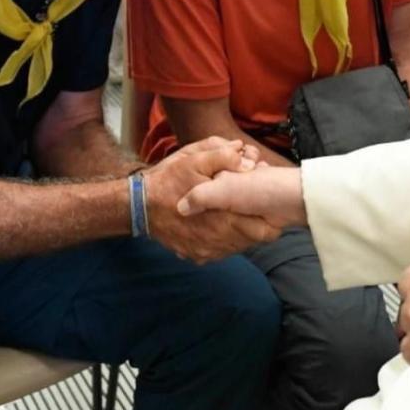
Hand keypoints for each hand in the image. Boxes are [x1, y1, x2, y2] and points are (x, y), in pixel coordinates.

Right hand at [144, 137, 279, 262]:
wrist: (138, 205)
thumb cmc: (169, 179)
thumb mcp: (193, 158)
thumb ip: (222, 155)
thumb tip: (245, 154)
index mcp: (221, 217)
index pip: (264, 229)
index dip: (270, 215)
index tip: (267, 200)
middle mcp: (216, 240)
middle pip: (255, 239)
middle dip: (259, 220)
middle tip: (253, 203)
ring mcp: (207, 251)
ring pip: (240, 246)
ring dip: (244, 230)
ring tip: (238, 210)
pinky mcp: (197, 256)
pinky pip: (223, 251)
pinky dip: (228, 239)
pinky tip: (223, 222)